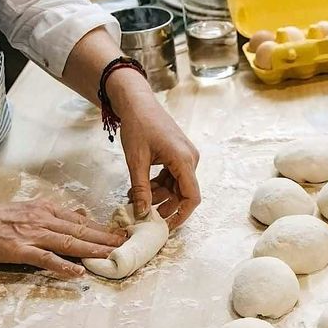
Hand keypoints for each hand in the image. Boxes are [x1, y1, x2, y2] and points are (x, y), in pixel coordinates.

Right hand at [0, 200, 125, 277]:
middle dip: (106, 239)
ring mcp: (32, 235)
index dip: (103, 228)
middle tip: (127, 245)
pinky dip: (62, 266)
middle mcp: (44, 220)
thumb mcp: (29, 208)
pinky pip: (45, 259)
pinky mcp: (19, 250)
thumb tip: (80, 215)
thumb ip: (54, 214)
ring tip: (112, 256)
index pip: (81, 220)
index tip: (122, 234)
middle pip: (81, 231)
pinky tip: (77, 272)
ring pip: (69, 243)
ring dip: (92, 250)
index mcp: (47, 211)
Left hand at [114, 86, 201, 227]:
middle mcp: (190, 158)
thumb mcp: (136, 161)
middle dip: (165, 204)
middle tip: (145, 212)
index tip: (167, 226)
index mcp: (184, 160)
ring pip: (177, 185)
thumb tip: (143, 213)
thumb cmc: (137, 126)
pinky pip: (173, 175)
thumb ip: (141, 189)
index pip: (192, 196)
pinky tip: (143, 187)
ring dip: (160, 194)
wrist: (137, 102)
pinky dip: (160, 184)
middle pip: (183, 192)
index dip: (182, 214)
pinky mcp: (179, 154)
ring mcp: (185, 156)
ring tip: (137, 198)